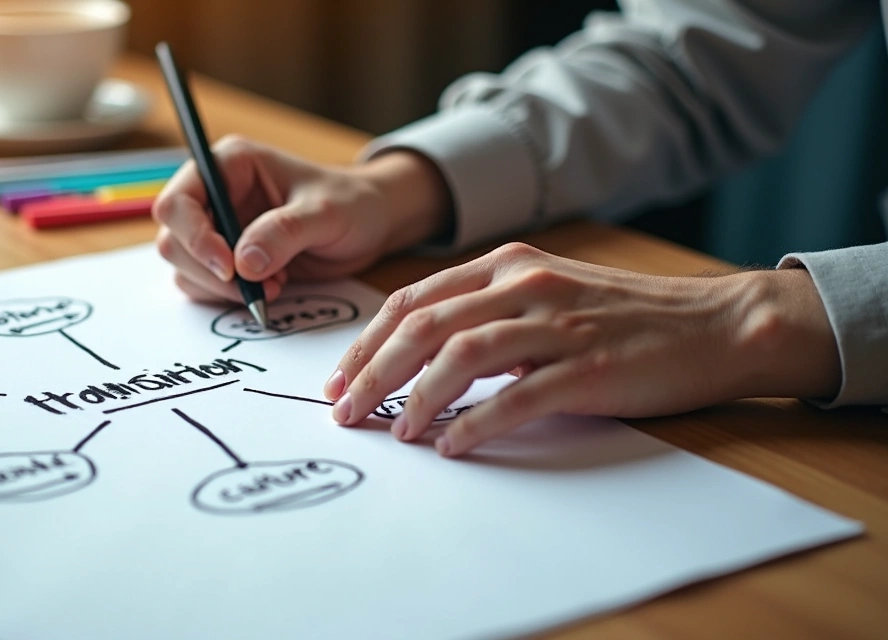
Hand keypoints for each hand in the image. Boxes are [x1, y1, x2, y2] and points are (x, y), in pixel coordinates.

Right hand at [152, 135, 449, 301]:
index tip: (228, 268)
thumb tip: (244, 264)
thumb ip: (284, 232)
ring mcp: (218, 229)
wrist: (371, 226)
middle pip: (174, 240)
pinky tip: (272, 288)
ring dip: (223, 289)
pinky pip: (204, 287)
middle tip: (258, 286)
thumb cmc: (353, 203)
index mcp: (229, 165)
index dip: (194, 238)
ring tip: (275, 285)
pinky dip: (231, 298)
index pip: (178, 201)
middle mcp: (215, 195)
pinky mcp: (227, 260)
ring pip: (185, 268)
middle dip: (210, 271)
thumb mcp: (326, 213)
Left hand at [323, 242, 840, 456]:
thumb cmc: (622, 317)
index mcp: (507, 264)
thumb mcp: (545, 293)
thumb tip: (417, 356)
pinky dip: (476, 423)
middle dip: (374, 373)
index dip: (367, 342)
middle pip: (424, 326)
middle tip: (347, 413)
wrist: (714, 325)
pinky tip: (453, 446)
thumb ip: (486, 312)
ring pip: (461, 356)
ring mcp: (557, 324)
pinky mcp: (588, 368)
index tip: (339, 379)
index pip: (413, 300)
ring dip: (417, 399)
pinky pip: (516, 397)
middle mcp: (524, 284)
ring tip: (396, 434)